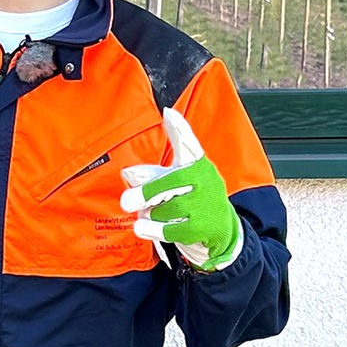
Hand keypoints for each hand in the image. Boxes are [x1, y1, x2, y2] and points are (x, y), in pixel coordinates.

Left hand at [119, 108, 242, 271]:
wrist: (219, 231)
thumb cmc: (189, 199)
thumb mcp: (173, 181)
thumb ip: (150, 174)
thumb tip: (129, 174)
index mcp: (197, 164)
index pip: (188, 145)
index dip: (179, 130)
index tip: (169, 114)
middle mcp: (204, 181)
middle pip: (162, 185)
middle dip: (142, 195)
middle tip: (127, 202)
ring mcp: (203, 205)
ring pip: (157, 209)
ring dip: (147, 214)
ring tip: (157, 213)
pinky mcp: (199, 229)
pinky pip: (159, 229)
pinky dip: (147, 229)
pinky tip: (150, 227)